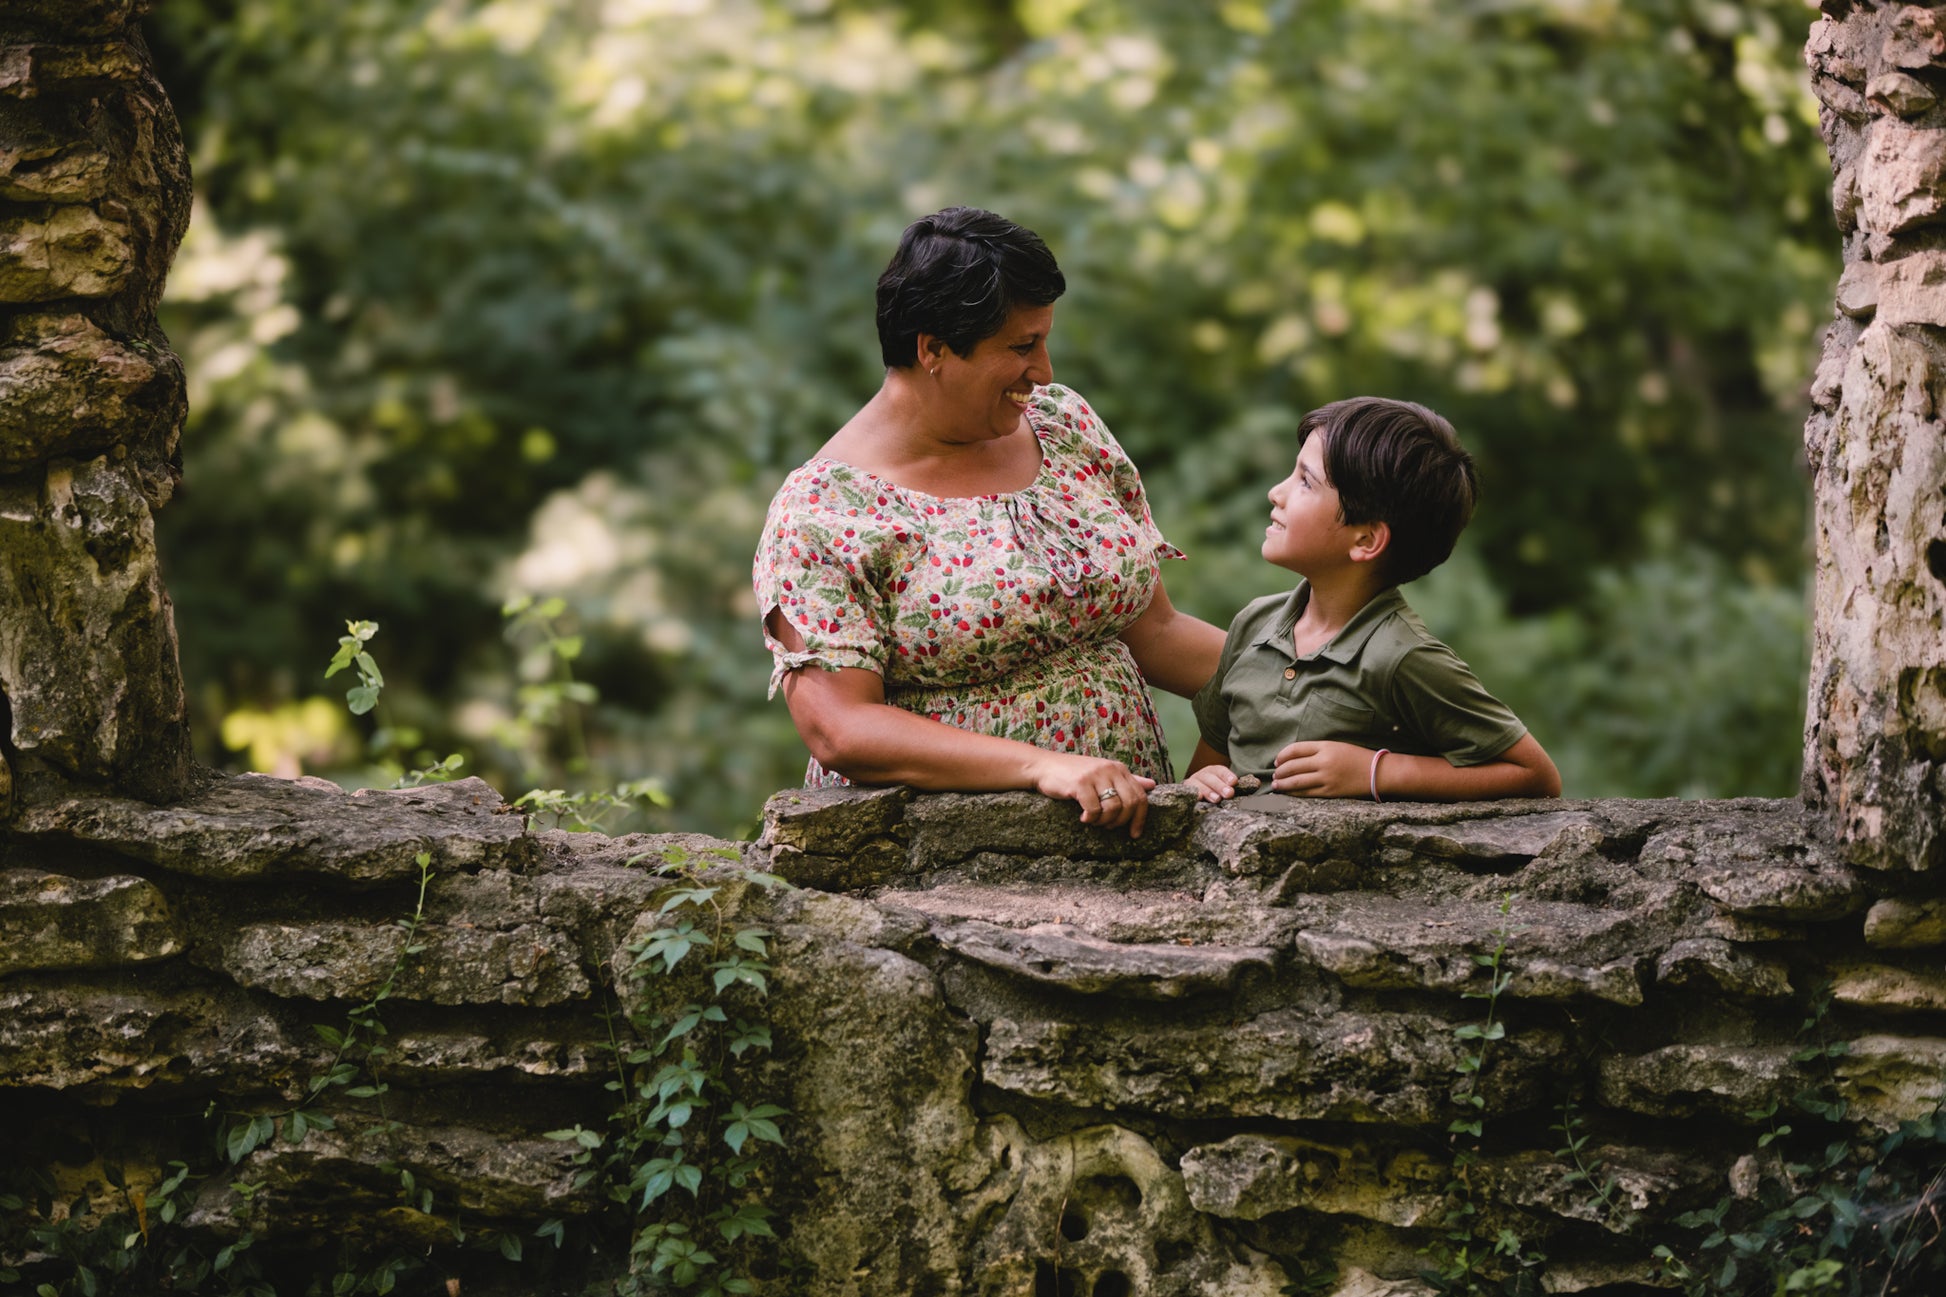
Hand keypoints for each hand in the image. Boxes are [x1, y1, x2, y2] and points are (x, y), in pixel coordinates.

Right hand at [1029, 752, 1155, 836]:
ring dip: (1104, 821)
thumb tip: (1152, 785)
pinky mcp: (1080, 783)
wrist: (1043, 766)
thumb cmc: (1073, 774)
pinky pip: (1094, 809)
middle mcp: (1110, 769)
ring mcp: (1095, 775)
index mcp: (1118, 768)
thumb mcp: (1102, 774)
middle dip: (1121, 821)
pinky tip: (1083, 818)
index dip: (1140, 818)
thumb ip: (1127, 780)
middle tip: (1108, 827)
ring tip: (1094, 821)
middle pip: (1130, 804)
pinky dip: (1090, 819)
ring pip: (1113, 808)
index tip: (1134, 834)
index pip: (1140, 796)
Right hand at [1183, 764, 1239, 803]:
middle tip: (1229, 793)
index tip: (1234, 782)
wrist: (1195, 792)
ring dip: (1208, 792)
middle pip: (1210, 778)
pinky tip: (1198, 798)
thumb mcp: (1223, 787)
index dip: (1227, 776)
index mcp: (1214, 772)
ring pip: (1199, 784)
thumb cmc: (1213, 791)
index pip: (1220, 771)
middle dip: (1220, 786)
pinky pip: (1188, 791)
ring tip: (1217, 799)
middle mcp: (1203, 775)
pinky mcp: (1186, 790)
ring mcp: (1193, 782)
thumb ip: (1230, 788)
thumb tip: (1243, 789)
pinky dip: (1193, 794)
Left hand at [1270, 740, 1373, 797]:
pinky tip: (1288, 794)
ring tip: (1276, 785)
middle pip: (1293, 766)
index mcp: (1325, 746)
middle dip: (1280, 771)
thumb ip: (1316, 751)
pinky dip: (1294, 794)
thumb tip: (1294, 759)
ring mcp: (1327, 778)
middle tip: (1274, 775)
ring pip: (1296, 781)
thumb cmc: (1357, 758)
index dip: (1282, 755)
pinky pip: (1307, 793)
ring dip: (1283, 784)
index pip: (1295, 749)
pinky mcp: (1330, 792)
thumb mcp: (1337, 747)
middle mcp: (1324, 761)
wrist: (1378, 773)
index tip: (1277, 761)